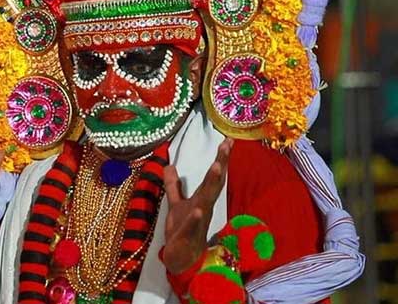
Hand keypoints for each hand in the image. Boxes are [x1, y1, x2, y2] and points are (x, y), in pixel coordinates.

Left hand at [160, 138, 232, 273]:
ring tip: (218, 167)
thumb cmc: (181, 229)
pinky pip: (194, 224)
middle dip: (221, 163)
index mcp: (201, 198)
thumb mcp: (174, 203)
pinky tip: (199, 209)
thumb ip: (173, 185)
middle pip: (214, 183)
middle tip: (227, 146)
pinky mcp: (188, 234)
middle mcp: (204, 206)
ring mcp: (198, 220)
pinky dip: (196, 216)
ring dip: (212, 184)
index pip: (212, 176)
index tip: (228, 140)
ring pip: (207, 200)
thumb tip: (169, 165)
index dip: (220, 158)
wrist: (180, 257)